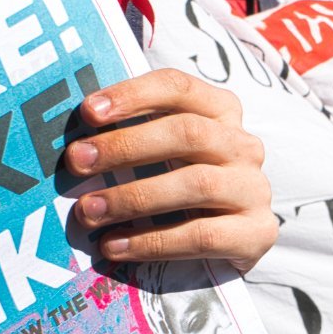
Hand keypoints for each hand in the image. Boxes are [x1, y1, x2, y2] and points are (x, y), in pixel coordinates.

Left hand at [69, 70, 275, 270]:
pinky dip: (152, 241)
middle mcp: (243, 145)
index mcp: (221, 112)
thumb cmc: (181, 191)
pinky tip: (115, 245)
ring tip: (89, 212)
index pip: (178, 88)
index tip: (88, 111)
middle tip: (78, 162)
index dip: (133, 95)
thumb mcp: (163, 156)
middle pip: (187, 133)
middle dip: (126, 146)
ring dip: (133, 197)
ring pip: (195, 184)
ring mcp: (254, 189)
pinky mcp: (257, 233)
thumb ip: (133, 140)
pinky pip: (201, 235)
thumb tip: (75, 142)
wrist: (229, 246)